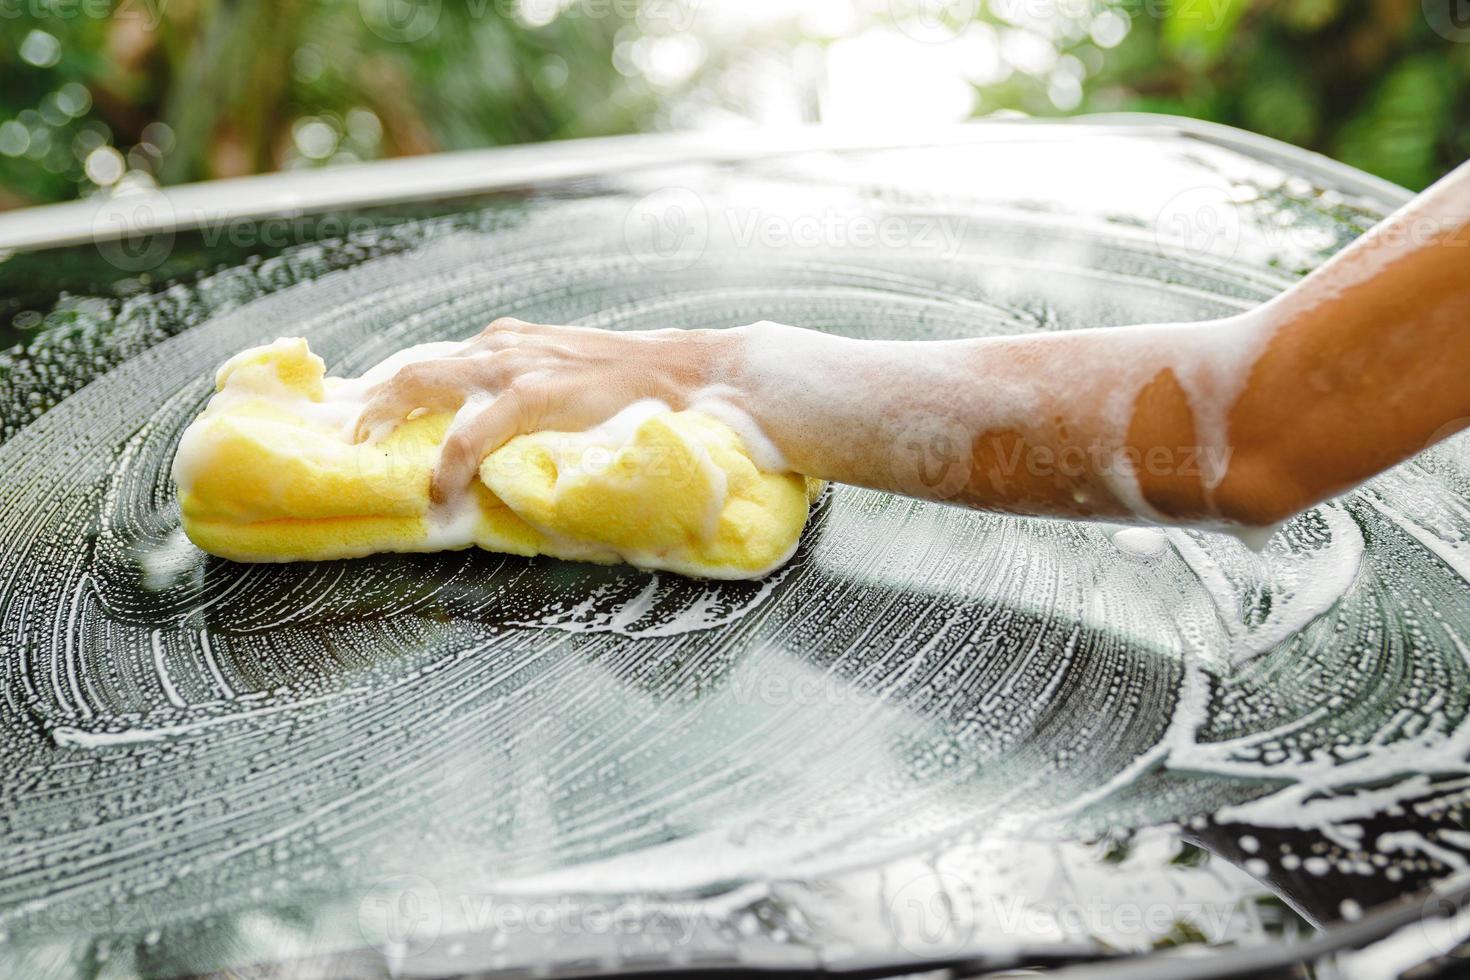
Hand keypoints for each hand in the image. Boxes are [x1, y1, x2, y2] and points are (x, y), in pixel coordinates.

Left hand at [352, 318, 726, 501]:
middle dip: (371, 404)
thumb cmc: (634, 386)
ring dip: (387, 419)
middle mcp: (501, 344)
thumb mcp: (568, 375)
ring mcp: (514, 365)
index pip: (433, 360)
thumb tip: (495, 428)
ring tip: (366, 454)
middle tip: (349, 441)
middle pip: (412, 367)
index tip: (364, 418)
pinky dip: (445, 461)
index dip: (391, 390)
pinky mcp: (533, 394)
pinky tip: (437, 489)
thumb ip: (527, 390)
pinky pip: (468, 431)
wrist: (687, 372)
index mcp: (508, 342)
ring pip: (422, 383)